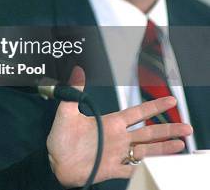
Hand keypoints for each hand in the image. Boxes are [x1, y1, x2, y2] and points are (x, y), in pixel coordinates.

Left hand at [47, 67, 192, 187]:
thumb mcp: (66, 112)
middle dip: (168, 129)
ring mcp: (117, 154)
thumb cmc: (60, 138)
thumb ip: (74, 92)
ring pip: (146, 151)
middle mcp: (118, 138)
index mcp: (110, 123)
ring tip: (181, 144)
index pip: (137, 113)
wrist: (53, 162)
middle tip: (187, 127)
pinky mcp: (113, 170)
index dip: (154, 107)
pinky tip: (159, 166)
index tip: (171, 100)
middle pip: (149, 132)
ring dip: (164, 148)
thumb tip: (77, 70)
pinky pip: (133, 170)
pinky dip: (146, 168)